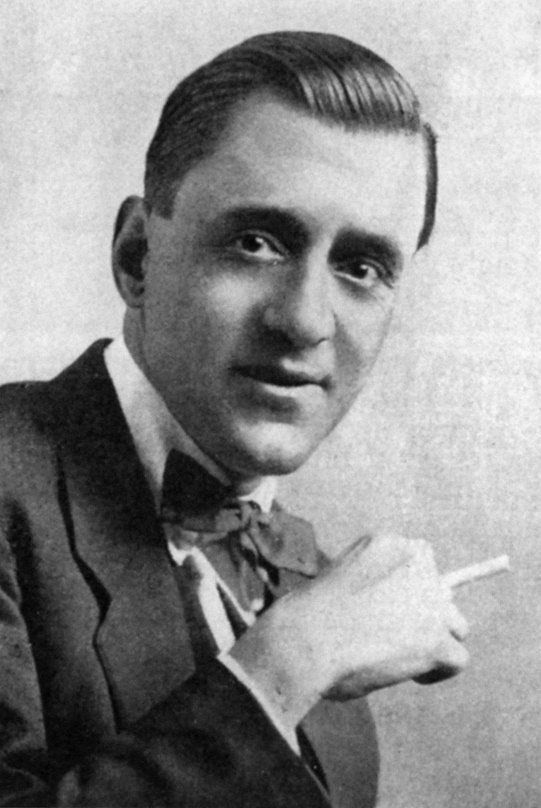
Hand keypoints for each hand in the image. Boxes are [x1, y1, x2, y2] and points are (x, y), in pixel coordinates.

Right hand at [230, 533, 468, 729]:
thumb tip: (398, 612)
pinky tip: (409, 676)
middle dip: (424, 614)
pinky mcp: (437, 638)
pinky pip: (458, 658)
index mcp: (387, 542)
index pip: (419, 562)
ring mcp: (430, 601)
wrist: (303, 639)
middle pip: (440, 592)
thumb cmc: (308, 617)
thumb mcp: (342, 577)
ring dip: (435, 640)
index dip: (407, 590)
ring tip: (400, 656)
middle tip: (392, 636)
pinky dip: (437, 672)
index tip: (388, 609)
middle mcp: (416, 563)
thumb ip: (375, 583)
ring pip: (456, 624)